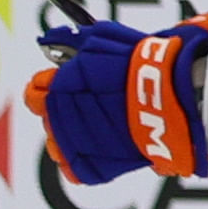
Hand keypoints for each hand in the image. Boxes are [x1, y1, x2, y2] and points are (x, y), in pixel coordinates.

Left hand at [29, 15, 207, 188]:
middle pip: (50, 118)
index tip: (70, 88)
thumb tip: (48, 39)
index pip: (35, 93)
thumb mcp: (104, 41)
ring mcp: (73, 143)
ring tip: (107, 127)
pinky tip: (107, 148)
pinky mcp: (90, 167)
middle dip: (70, 111)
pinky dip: (88, 161)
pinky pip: (75, 168)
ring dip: (77, 136)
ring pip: (59, 144)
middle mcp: (59, 115)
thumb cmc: (142, 65)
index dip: (52, 90)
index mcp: (58, 87)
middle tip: (102, 106)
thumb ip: (73, 41)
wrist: (172, 95)